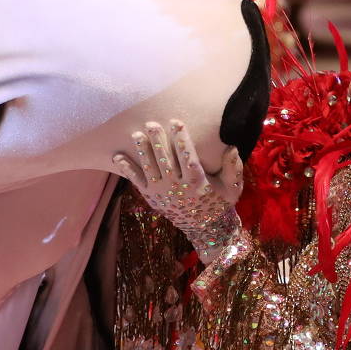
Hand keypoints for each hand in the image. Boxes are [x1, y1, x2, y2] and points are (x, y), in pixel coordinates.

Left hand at [112, 119, 236, 251]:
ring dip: (142, 150)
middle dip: (157, 140)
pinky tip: (117, 157)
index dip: (181, 138)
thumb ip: (233, 167)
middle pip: (165, 159)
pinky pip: (137, 182)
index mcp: (197, 181)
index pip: (187, 156)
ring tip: (135, 135)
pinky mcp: (152, 197)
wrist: (205, 228)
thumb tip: (232, 147)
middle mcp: (177, 187)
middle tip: (150, 123)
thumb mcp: (233, 187)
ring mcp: (162, 192)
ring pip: (150, 168)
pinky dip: (127, 169)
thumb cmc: (220, 203)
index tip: (176, 121)